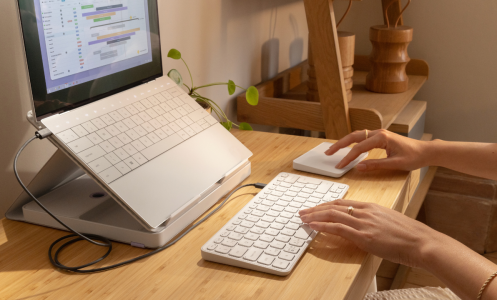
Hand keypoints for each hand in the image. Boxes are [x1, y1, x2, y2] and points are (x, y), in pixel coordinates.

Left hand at [299, 199, 438, 267]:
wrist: (422, 242)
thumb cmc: (410, 235)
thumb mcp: (389, 221)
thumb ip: (374, 220)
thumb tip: (364, 226)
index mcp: (371, 206)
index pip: (342, 202)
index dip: (326, 205)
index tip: (316, 208)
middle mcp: (365, 211)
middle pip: (333, 206)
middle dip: (315, 208)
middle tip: (303, 211)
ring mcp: (364, 223)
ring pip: (332, 215)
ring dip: (314, 216)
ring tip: (303, 218)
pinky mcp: (363, 236)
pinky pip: (337, 228)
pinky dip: (322, 226)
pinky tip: (313, 226)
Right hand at [325, 129, 427, 171]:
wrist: (426, 151)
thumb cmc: (414, 157)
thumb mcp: (395, 164)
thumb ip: (375, 165)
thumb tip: (358, 167)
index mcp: (381, 138)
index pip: (359, 148)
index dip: (348, 158)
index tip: (339, 166)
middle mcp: (378, 133)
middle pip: (353, 137)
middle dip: (339, 145)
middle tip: (328, 152)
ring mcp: (379, 134)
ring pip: (357, 136)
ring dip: (344, 142)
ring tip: (333, 149)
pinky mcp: (380, 137)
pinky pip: (362, 138)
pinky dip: (352, 142)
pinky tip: (348, 148)